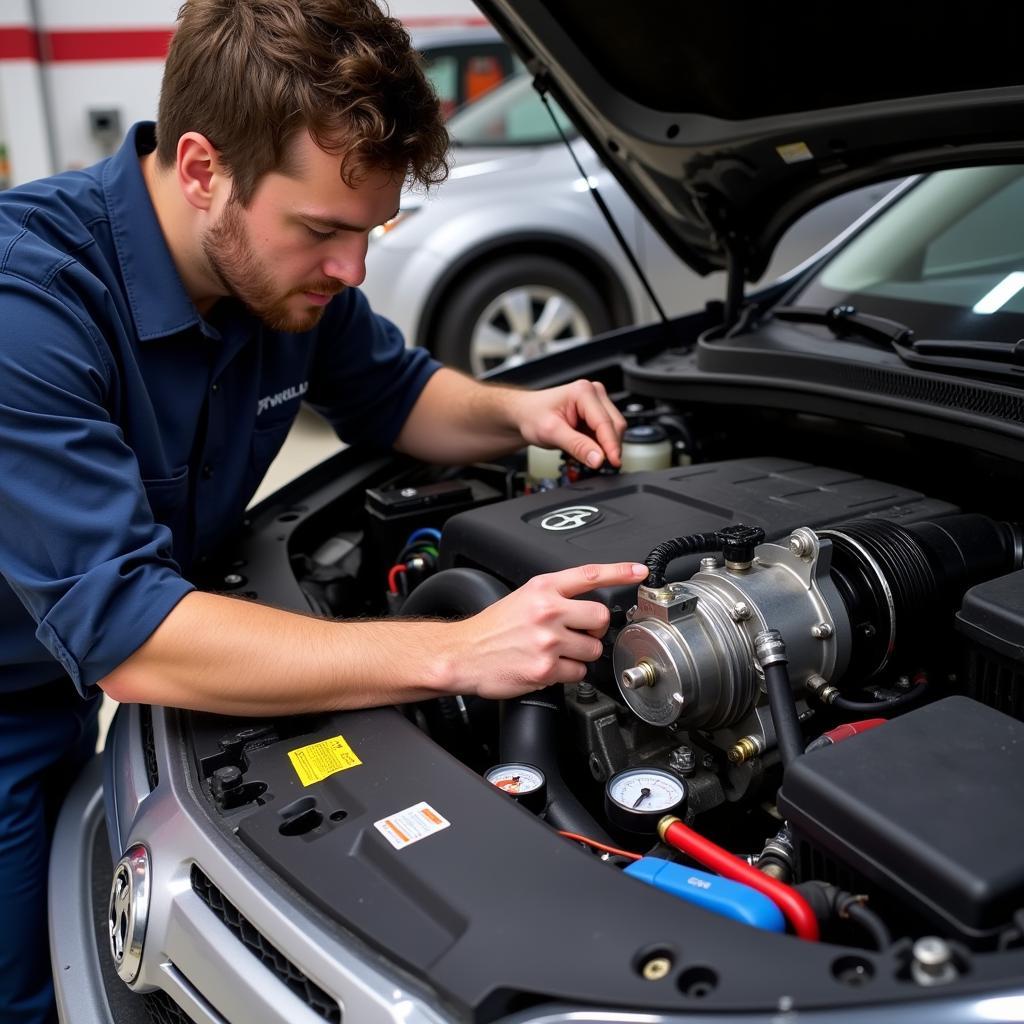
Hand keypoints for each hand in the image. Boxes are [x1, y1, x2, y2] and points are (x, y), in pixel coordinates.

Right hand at [444, 562, 647, 699]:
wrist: (464, 654)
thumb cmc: (492, 628)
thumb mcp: (522, 597)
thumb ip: (554, 596)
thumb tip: (585, 604)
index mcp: (542, 589)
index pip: (589, 575)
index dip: (619, 571)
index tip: (640, 572)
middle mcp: (547, 611)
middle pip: (599, 617)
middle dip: (593, 629)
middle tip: (577, 634)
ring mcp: (547, 640)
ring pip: (591, 648)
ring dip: (580, 654)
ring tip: (556, 652)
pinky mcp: (545, 668)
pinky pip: (578, 672)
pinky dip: (568, 672)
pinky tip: (549, 667)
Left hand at [514, 379, 626, 468]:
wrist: (524, 414)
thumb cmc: (532, 416)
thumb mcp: (551, 433)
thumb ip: (577, 446)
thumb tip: (598, 459)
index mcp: (583, 392)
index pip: (605, 423)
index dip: (611, 446)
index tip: (613, 462)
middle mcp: (594, 393)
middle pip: (615, 425)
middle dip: (609, 447)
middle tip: (597, 463)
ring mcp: (597, 403)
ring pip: (613, 430)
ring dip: (604, 446)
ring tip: (584, 452)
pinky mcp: (596, 414)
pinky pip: (606, 433)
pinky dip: (600, 445)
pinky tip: (586, 448)